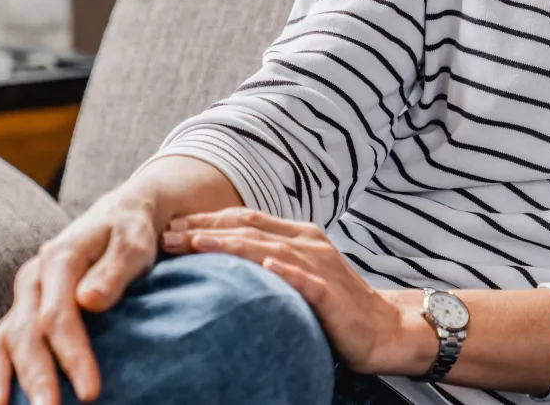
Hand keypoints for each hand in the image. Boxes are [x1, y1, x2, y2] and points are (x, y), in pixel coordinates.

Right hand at [0, 189, 161, 404]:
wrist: (117, 215)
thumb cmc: (130, 233)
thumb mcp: (133, 244)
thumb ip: (114, 271)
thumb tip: (89, 300)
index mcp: (59, 259)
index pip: (60, 316)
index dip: (73, 356)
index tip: (90, 392)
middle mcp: (33, 278)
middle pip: (27, 334)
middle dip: (35, 378)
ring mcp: (23, 295)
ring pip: (3, 340)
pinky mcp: (22, 307)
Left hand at [161, 208, 434, 375]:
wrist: (381, 328)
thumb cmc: (334, 305)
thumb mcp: (298, 275)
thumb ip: (267, 261)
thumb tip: (219, 260)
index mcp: (298, 235)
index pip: (246, 220)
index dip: (208, 220)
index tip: (171, 226)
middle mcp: (308, 243)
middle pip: (250, 229)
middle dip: (206, 229)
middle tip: (167, 235)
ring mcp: (320, 266)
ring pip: (269, 248)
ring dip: (230, 245)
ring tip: (197, 244)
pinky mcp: (331, 293)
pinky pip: (305, 280)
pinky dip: (284, 271)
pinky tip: (264, 266)